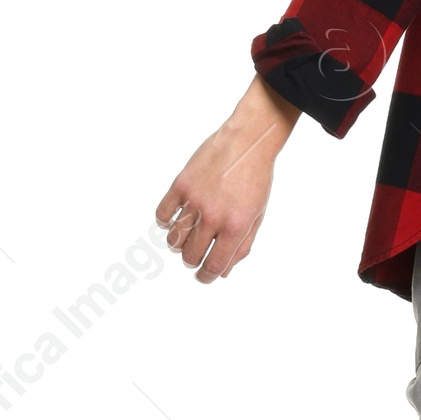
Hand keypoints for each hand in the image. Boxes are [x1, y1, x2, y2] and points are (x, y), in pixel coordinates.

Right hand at [155, 77, 298, 282]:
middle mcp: (213, 217)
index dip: (206, 277)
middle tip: (196, 255)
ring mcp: (194, 201)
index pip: (214, 266)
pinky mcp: (180, 185)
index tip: (203, 277)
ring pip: (174, 239)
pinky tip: (176, 219)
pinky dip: (166, 222)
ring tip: (187, 236)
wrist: (247, 142)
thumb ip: (242, 245)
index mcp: (236, 227)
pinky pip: (163, 214)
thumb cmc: (256, 178)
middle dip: (193, 261)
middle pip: (190, 255)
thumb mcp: (257, 216)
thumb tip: (225, 271)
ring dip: (179, 244)